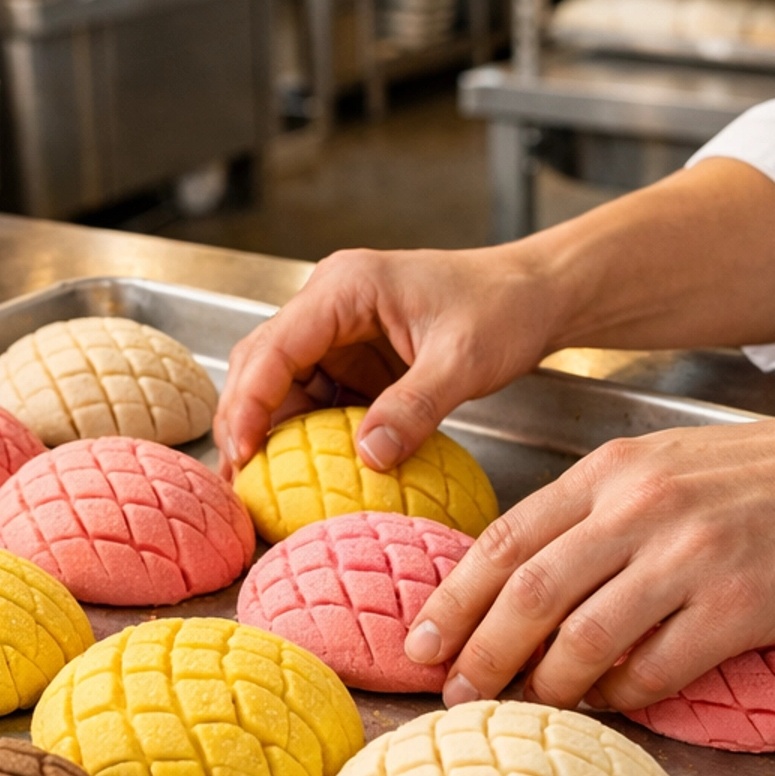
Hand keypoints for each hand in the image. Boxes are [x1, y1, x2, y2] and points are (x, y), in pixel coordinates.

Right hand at [213, 244, 559, 472]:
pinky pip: (315, 399)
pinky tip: (301, 474)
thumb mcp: (463, 362)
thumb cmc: (505, 308)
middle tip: (237, 481)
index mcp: (346, 287)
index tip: (243, 453)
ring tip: (257, 487)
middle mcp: (330, 305)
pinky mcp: (354, 360)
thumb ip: (415, 408)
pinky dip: (304, 436)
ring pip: (280, 384)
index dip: (250, 401)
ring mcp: (339, 333)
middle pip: (261, 363)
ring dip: (269, 432)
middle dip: (245, 420)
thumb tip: (368, 458)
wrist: (537, 297)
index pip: (275, 345)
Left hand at [402, 399, 774, 712]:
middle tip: (453, 692)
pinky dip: (624, 694)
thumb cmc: (763, 477)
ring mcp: (690, 556)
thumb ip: (593, 514)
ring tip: (527, 706)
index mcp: (613, 472)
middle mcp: (641, 507)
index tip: (422, 642)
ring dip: (546, 683)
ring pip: (584, 636)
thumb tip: (521, 582)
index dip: (455, 598)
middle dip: (479, 650)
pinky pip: (657, 667)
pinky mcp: (739, 604)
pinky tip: (612, 703)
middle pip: (529, 591)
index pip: (507, 538)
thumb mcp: (662, 468)